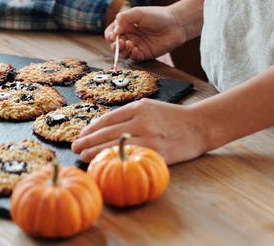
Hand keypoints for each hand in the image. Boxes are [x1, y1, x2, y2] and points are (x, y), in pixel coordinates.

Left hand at [71, 98, 206, 164]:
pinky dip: (118, 162)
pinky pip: (133, 158)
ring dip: (97, 152)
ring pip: (117, 146)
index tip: (80, 134)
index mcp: (139, 107)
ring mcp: (150, 138)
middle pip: (108, 132)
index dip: (91, 128)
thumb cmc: (172, 117)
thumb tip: (103, 126)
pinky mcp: (158, 153)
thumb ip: (129, 115)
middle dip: (88, 140)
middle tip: (74, 147)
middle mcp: (142, 121)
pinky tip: (109, 166)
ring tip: (83, 156)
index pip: (108, 118)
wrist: (199, 125)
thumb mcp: (150, 107)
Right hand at [104, 5, 185, 61]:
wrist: (175, 24)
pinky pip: (134, 58)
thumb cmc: (157, 16)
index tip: (114, 35)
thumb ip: (123, 18)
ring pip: (123, 53)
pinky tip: (135, 49)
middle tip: (121, 42)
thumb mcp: (138, 12)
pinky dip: (132, 55)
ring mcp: (137, 45)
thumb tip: (114, 31)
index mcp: (126, 25)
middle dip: (115, 45)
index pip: (111, 32)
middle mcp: (130, 36)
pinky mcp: (145, 54)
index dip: (110, 35)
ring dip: (122, 51)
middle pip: (115, 44)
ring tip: (129, 45)